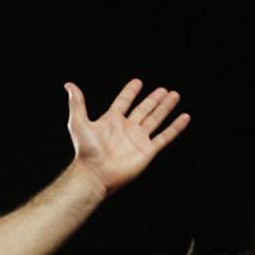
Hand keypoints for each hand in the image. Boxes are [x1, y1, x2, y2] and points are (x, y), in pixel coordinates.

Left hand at [65, 79, 189, 196]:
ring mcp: (138, 139)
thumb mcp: (78, 122)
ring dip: (165, 108)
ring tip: (174, 96)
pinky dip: (175, 127)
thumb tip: (69, 85)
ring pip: (156, 119)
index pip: (124, 102)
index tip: (138, 82)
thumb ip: (77, 103)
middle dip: (154, 99)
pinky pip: (165, 136)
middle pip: (144, 109)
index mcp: (112, 120)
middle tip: (164, 89)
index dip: (130, 92)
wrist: (95, 173)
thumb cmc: (86, 150)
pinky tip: (184, 117)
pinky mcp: (148, 150)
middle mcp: (127, 128)